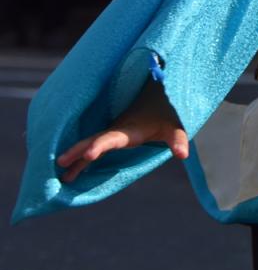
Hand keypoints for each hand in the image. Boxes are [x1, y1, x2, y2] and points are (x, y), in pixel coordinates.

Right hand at [56, 80, 188, 182]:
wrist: (158, 96)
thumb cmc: (166, 113)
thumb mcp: (174, 126)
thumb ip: (178, 139)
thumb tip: (183, 154)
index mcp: (129, 129)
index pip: (112, 138)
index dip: (100, 145)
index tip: (89, 154)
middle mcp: (116, 130)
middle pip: (93, 140)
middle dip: (78, 151)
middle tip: (61, 163)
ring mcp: (112, 132)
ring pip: (90, 143)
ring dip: (75, 155)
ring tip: (60, 173)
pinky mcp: (112, 135)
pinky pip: (94, 144)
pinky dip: (81, 155)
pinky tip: (71, 170)